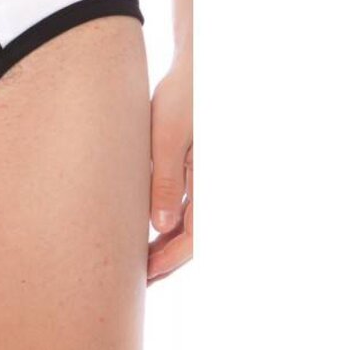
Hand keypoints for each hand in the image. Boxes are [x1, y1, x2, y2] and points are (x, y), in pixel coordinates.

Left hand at [148, 52, 192, 283]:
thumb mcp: (166, 137)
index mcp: (210, 180)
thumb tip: (160, 227)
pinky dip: (168, 225)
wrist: (197, 68)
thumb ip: (165, 180)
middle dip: (167, 261)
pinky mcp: (196, 171)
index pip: (194, 235)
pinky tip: (148, 232)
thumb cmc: (182, 96)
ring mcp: (205, 179)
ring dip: (167, 246)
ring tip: (137, 263)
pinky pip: (186, 207)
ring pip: (189, 224)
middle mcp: (212, 185)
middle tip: (136, 282)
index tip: (145, 276)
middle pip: (193, 236)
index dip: (169, 260)